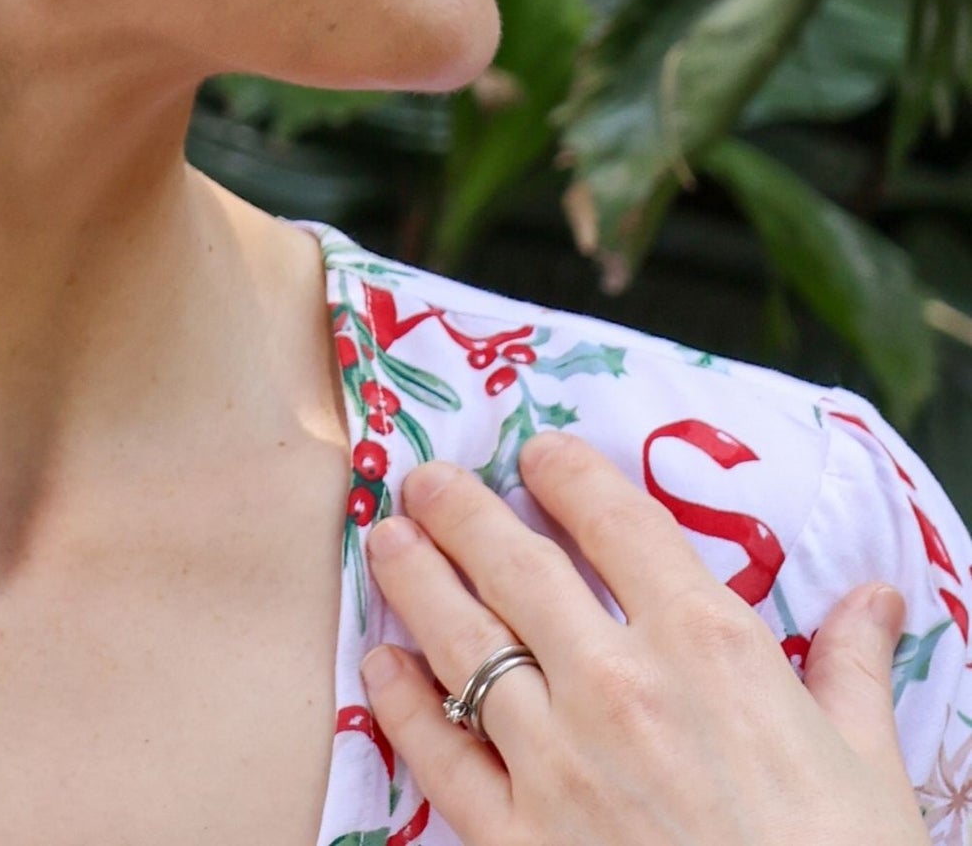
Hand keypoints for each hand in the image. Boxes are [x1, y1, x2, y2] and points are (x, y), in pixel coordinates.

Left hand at [359, 429, 925, 845]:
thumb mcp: (870, 768)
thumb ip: (851, 669)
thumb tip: (877, 598)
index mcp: (708, 646)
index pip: (616, 521)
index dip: (566, 473)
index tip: (536, 451)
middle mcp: (619, 684)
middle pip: (515, 565)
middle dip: (460, 510)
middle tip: (426, 481)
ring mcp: (557, 761)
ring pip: (462, 643)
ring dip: (415, 582)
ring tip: (386, 541)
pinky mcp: (517, 839)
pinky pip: (440, 754)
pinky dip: (402, 704)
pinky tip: (380, 667)